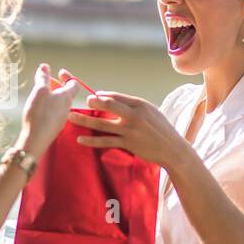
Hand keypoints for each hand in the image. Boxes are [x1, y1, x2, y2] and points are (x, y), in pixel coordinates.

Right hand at [18, 63, 77, 155]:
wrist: (36, 139)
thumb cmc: (39, 113)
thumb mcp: (40, 91)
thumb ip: (43, 78)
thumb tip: (45, 66)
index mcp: (66, 97)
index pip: (74, 83)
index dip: (67, 76)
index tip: (58, 72)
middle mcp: (67, 107)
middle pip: (65, 93)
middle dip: (56, 84)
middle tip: (45, 79)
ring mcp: (61, 118)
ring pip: (59, 103)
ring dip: (51, 95)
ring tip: (40, 93)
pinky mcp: (54, 126)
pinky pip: (54, 112)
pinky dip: (48, 105)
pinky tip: (38, 108)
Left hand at [69, 90, 188, 166]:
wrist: (172, 149)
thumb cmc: (160, 129)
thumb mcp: (150, 111)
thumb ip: (132, 105)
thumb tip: (111, 98)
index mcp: (140, 104)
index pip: (117, 96)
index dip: (102, 95)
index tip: (91, 96)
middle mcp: (134, 115)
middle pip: (109, 105)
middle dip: (93, 102)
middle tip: (81, 101)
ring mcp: (130, 130)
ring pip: (103, 124)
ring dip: (85, 120)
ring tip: (70, 117)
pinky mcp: (127, 143)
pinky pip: (106, 141)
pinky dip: (92, 140)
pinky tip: (80, 139)